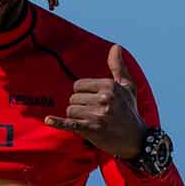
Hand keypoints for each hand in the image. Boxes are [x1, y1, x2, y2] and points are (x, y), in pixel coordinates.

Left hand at [45, 44, 144, 159]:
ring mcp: (97, 115)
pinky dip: (58, 122)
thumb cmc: (129, 110)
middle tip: (93, 114)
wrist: (135, 139)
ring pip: (70, 111)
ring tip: (90, 121)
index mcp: (109, 86)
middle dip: (79, 106)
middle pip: (73, 99)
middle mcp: (104, 99)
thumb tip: (116, 46)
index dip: (82, 94)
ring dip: (76, 117)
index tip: (92, 101)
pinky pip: (70, 124)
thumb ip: (118, 66)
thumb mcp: (127, 86)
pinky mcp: (92, 130)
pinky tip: (48, 120)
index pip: (78, 85)